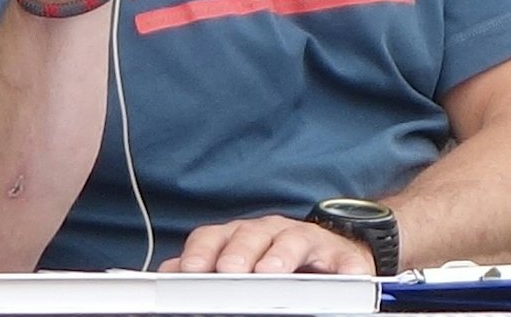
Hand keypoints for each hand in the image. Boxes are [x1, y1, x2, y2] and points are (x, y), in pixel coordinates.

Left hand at [159, 215, 375, 274]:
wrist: (328, 253)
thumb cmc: (272, 259)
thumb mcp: (235, 262)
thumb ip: (205, 266)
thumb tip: (169, 271)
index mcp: (238, 236)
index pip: (213, 237)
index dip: (201, 253)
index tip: (189, 272)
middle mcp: (268, 232)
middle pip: (249, 235)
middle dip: (237, 253)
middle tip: (229, 272)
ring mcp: (302, 239)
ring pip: (289, 241)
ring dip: (279, 256)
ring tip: (271, 273)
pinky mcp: (337, 254)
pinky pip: (340, 259)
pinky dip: (341, 269)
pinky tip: (340, 278)